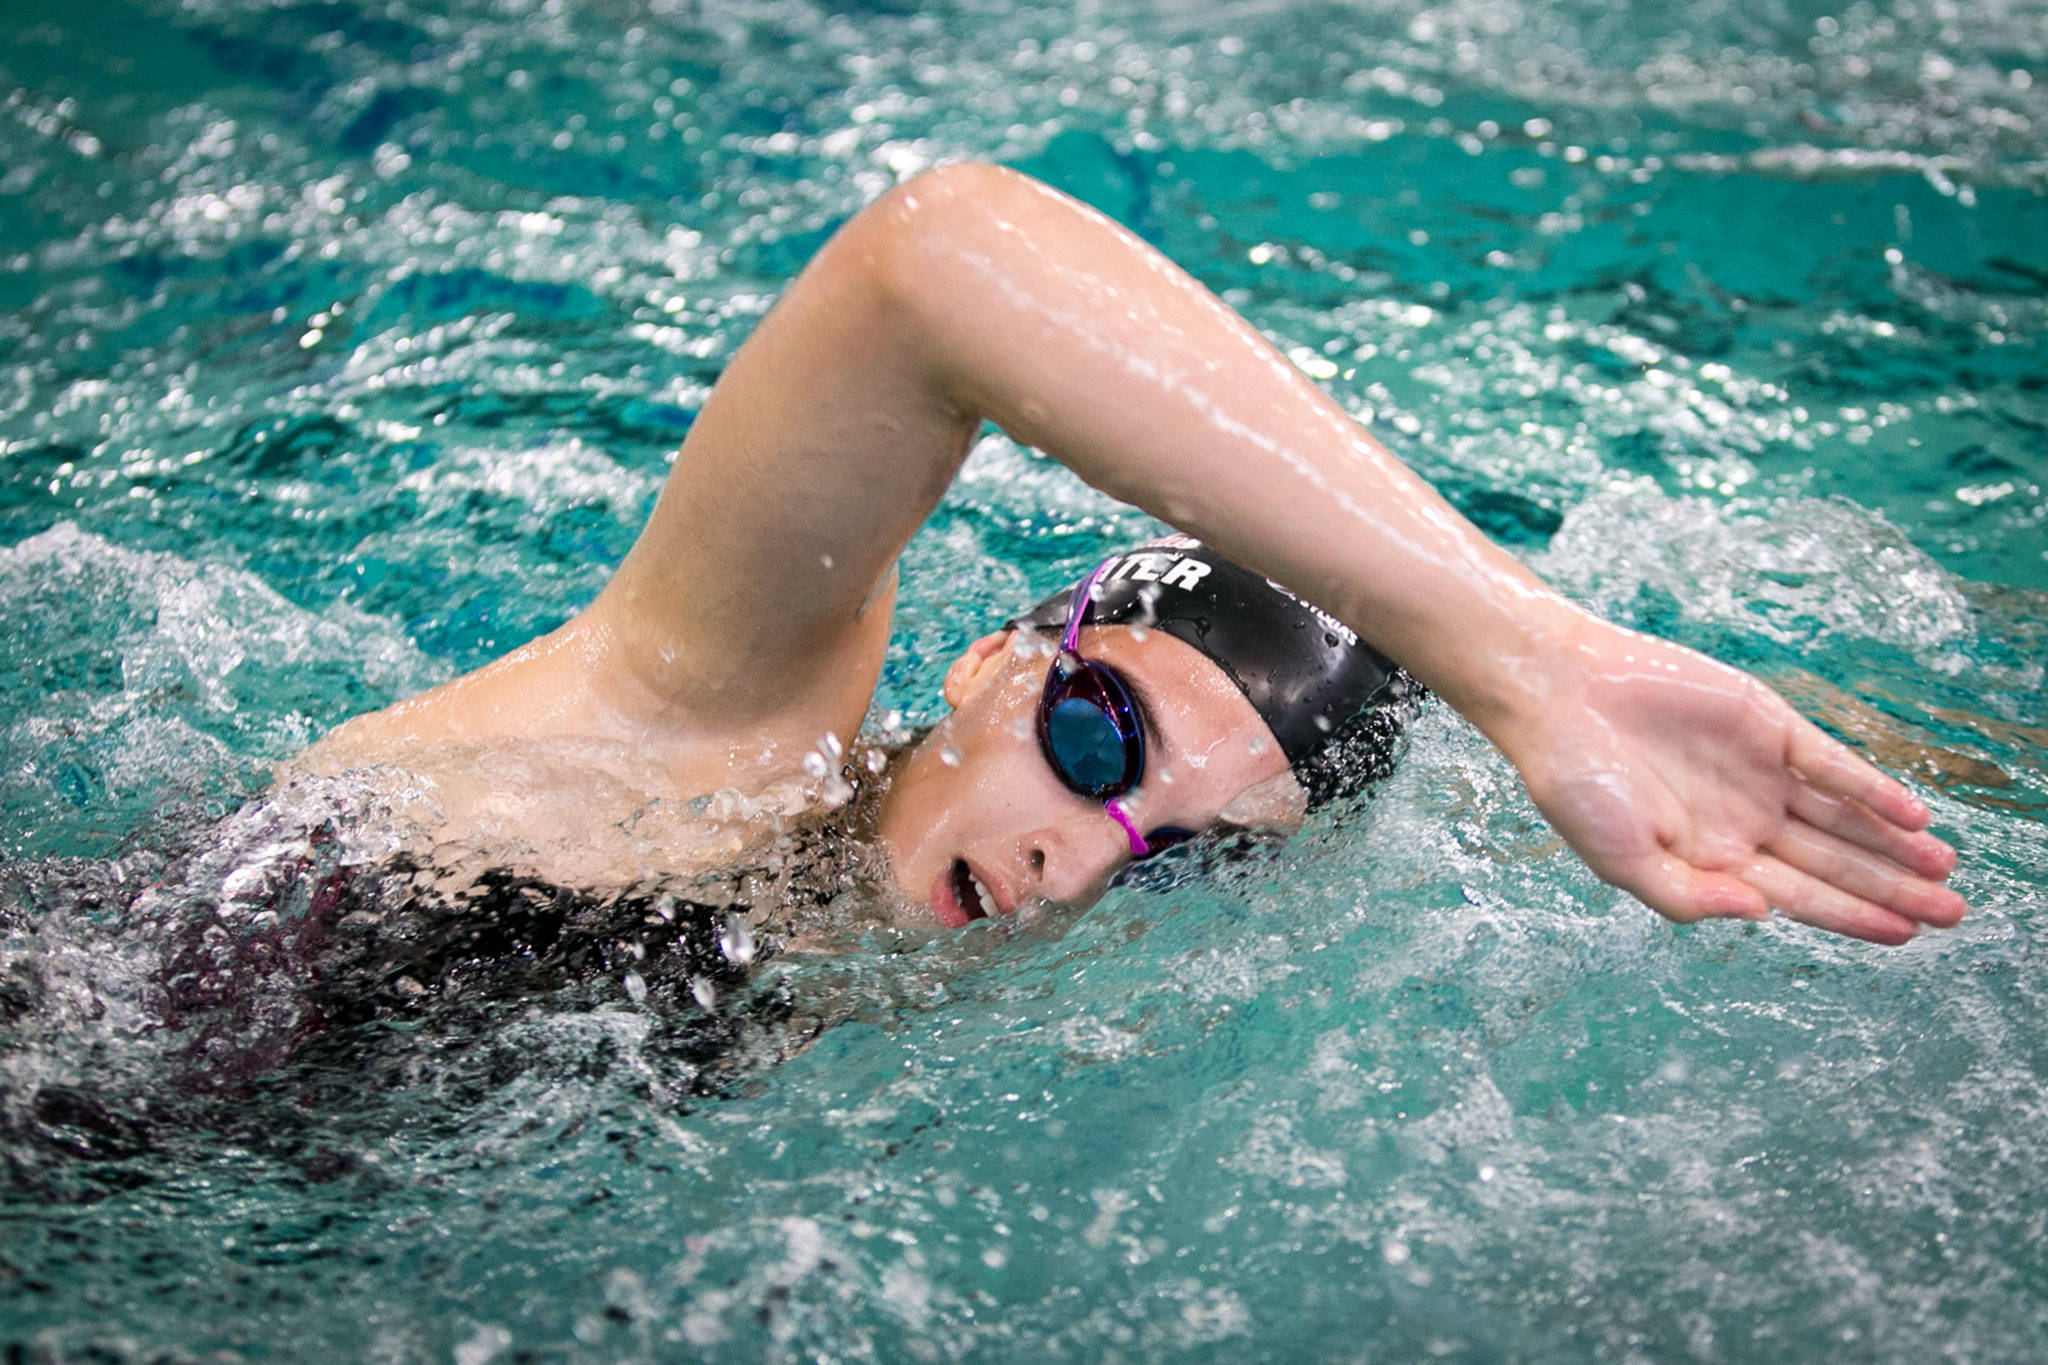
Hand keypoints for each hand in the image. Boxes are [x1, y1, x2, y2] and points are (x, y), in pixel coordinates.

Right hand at [1495, 620, 1965, 943]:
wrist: (1559, 697)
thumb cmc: (1574, 783)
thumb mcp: (1619, 861)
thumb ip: (1687, 898)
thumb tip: (1761, 914)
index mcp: (1711, 860)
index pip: (1800, 897)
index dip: (1855, 918)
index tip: (1907, 936)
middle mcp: (1745, 821)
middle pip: (1835, 863)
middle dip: (1893, 889)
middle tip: (1954, 913)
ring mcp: (1760, 772)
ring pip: (1844, 817)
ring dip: (1893, 844)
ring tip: (1945, 871)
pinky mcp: (1766, 725)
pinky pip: (1831, 763)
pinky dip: (1870, 788)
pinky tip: (1910, 814)